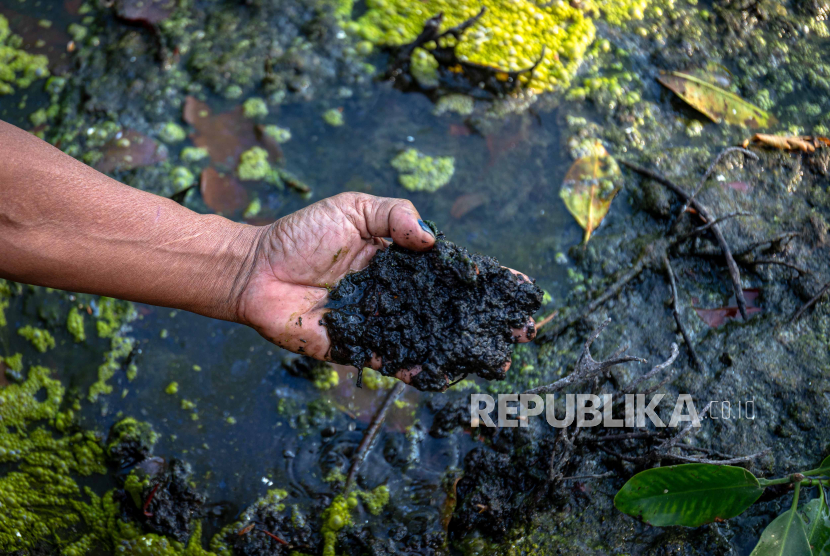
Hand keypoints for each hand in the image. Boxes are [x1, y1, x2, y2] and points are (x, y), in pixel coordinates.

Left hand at [235, 192, 535, 384]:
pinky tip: (436, 373)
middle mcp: (399, 296)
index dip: (489, 281)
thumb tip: (433, 239)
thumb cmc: (304, 234)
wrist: (257, 269)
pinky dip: (412, 368)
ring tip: (494, 361)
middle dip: (487, 323)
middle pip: (451, 312)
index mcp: (403, 263)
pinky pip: (391, 359)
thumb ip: (395, 216)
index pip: (454, 273)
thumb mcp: (355, 209)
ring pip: (428, 341)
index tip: (523, 288)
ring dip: (461, 351)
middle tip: (521, 334)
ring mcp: (381, 324)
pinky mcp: (357, 348)